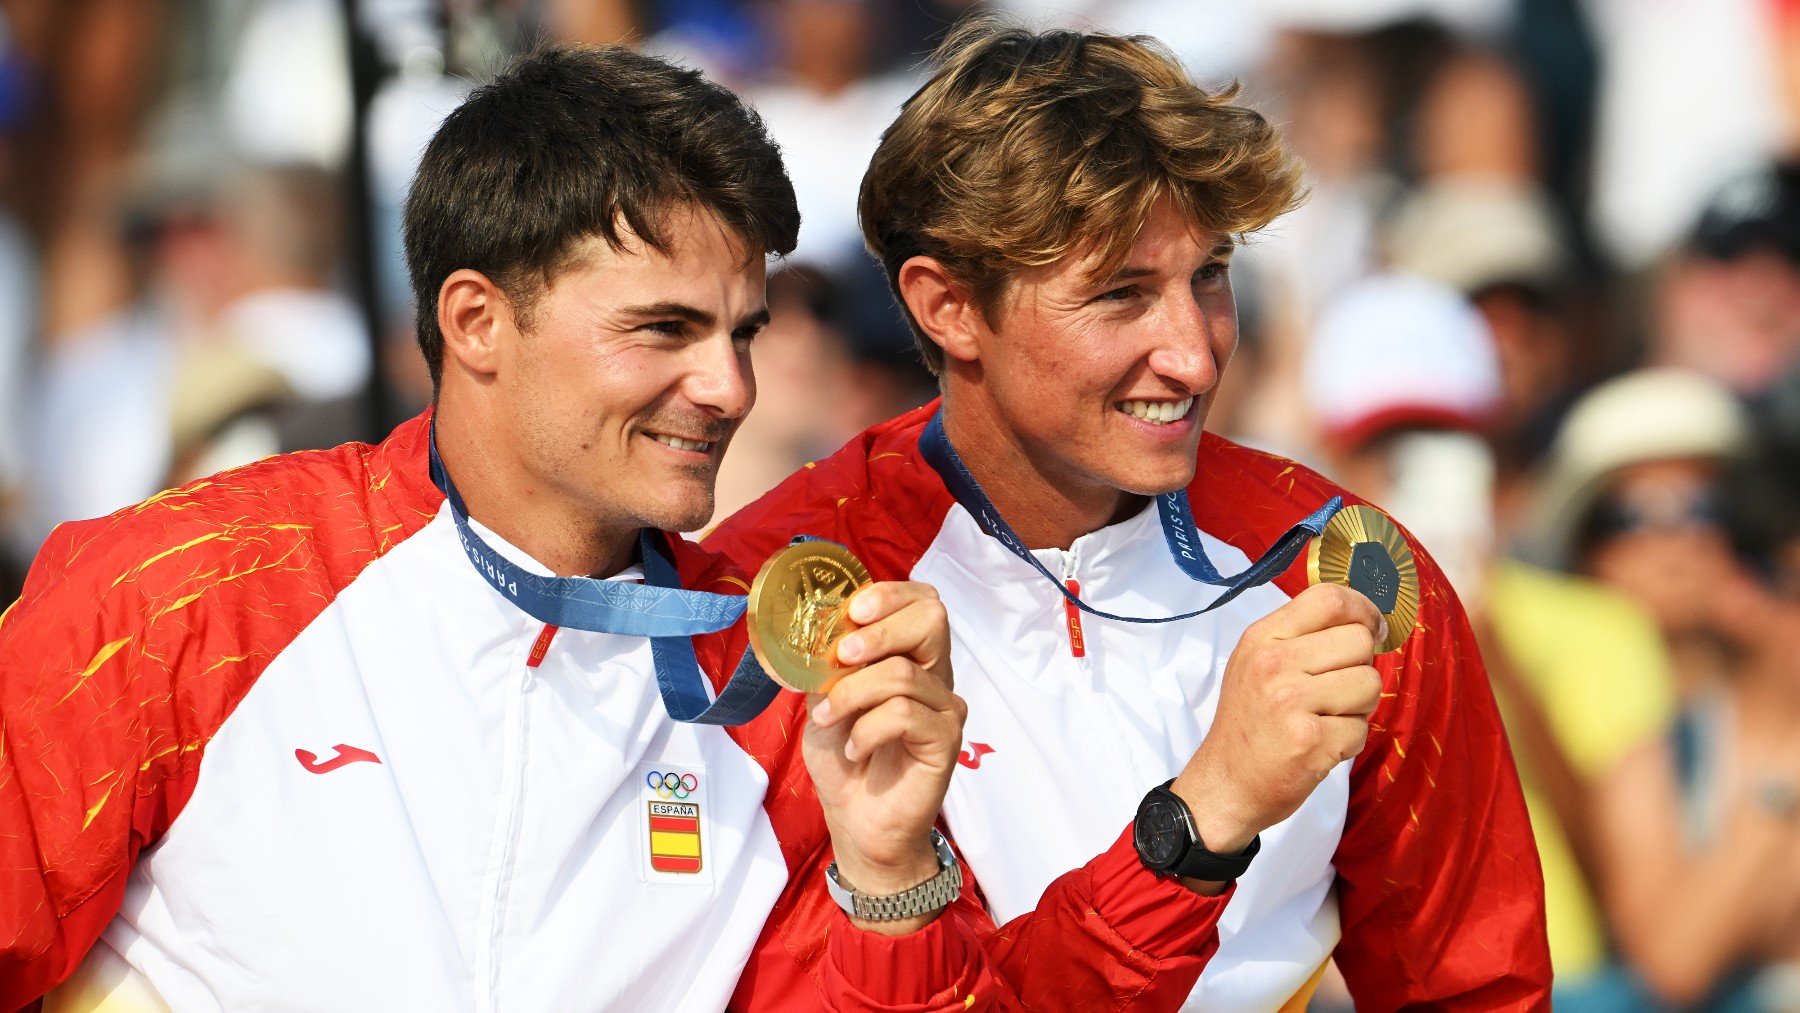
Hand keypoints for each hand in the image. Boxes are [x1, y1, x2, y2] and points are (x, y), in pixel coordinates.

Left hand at [804, 580, 965, 934]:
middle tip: (844, 654)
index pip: (922, 602)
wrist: (856, 821)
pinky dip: (867, 728)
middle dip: (881, 629)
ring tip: (829, 720)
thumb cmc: (843, 758)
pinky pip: (905, 714)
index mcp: (910, 656)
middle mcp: (935, 676)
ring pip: (904, 673)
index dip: (890, 594)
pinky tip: (853, 748)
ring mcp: (944, 708)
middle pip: (933, 619)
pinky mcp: (945, 741)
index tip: (852, 611)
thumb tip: (817, 629)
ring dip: (852, 693)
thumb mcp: (824, 699)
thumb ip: (828, 664)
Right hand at [1172, 583, 1383, 884]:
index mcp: (1263, 637)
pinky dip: (1349, 742)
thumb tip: (1365, 621)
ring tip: (1325, 719)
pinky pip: (1361, 729)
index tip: (1372, 629)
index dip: (1364, 610)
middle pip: (1359, 641)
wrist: (1225, 784)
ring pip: (1369, 684)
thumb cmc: (1250, 723)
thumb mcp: (1257, 663)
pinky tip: (1321, 746)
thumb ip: (1301, 636)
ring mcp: (1291, 702)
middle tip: (1335, 691)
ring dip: (1358, 707)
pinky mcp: (1311, 741)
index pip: (1330, 598)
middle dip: (1360, 668)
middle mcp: (1274, 663)